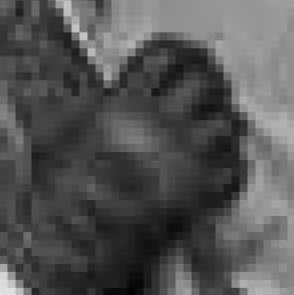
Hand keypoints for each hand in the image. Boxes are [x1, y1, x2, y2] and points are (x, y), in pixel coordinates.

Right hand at [0, 34, 246, 294]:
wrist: (72, 243)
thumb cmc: (58, 187)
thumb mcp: (63, 129)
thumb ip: (94, 104)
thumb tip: (115, 89)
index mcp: (124, 101)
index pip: (166, 56)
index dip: (178, 51)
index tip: (183, 54)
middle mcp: (161, 124)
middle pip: (207, 82)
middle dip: (211, 80)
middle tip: (210, 86)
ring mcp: (184, 161)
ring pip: (228, 124)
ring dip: (225, 121)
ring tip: (219, 124)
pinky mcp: (200, 197)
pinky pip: (235, 169)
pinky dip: (234, 161)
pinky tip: (223, 162)